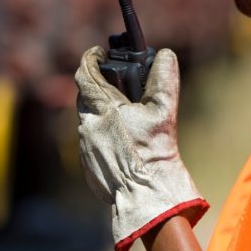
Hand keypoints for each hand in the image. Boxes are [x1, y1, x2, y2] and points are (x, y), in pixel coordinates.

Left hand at [75, 46, 207, 250]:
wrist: (147, 196)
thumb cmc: (155, 154)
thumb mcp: (164, 112)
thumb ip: (163, 79)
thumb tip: (165, 55)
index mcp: (103, 108)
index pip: (85, 74)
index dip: (90, 60)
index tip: (98, 54)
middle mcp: (88, 125)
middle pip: (85, 97)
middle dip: (96, 86)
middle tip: (114, 83)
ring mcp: (84, 146)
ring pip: (87, 120)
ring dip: (100, 113)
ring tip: (121, 114)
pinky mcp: (87, 165)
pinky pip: (90, 142)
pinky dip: (101, 135)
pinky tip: (120, 142)